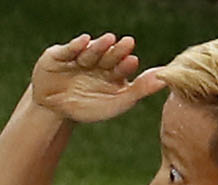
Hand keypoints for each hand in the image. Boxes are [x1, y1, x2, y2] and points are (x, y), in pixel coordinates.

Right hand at [30, 33, 165, 122]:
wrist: (52, 111)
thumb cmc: (86, 107)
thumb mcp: (115, 103)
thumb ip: (140, 90)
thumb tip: (165, 78)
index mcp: (113, 71)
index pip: (123, 65)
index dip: (126, 64)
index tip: (132, 61)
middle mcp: (98, 61)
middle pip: (109, 54)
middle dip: (117, 50)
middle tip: (127, 43)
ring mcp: (79, 56)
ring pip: (91, 51)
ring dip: (99, 46)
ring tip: (108, 40)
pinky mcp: (60, 54)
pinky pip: (68, 49)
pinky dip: (75, 46)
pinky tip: (83, 42)